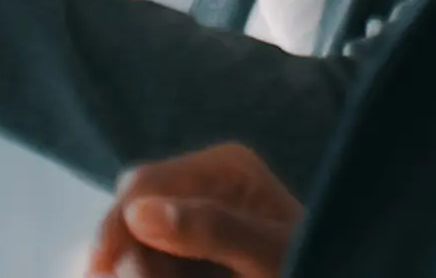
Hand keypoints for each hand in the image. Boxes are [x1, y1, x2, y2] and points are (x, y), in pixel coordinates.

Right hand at [86, 144, 302, 277]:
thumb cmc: (317, 264)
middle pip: (132, 212)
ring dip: (138, 269)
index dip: (116, 226)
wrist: (335, 270)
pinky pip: (155, 257)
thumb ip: (211, 229)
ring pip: (137, 242)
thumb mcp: (270, 254)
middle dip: (127, 253)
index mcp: (224, 168)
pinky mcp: (193, 249)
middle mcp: (204, 184)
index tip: (101, 269)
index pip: (143, 184)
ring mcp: (197, 218)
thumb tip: (140, 211)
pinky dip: (152, 272)